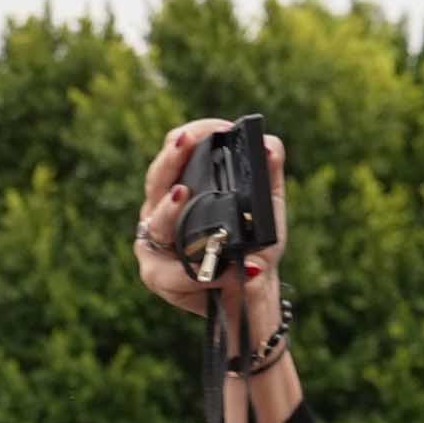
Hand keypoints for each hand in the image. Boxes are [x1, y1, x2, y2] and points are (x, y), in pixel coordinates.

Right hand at [134, 118, 288, 324]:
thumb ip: (268, 173)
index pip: (178, 148)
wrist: (250, 294)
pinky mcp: (156, 275)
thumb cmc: (254, 247)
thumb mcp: (267, 207)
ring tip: (183, 194)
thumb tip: (268, 145)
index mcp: (185, 186)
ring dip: (170, 208)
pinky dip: (192, 272)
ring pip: (156, 220)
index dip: (195, 133)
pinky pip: (169, 272)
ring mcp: (155, 241)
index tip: (218, 128)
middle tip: (184, 141)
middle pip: (158, 177)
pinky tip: (212, 272)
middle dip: (170, 158)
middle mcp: (162, 209)